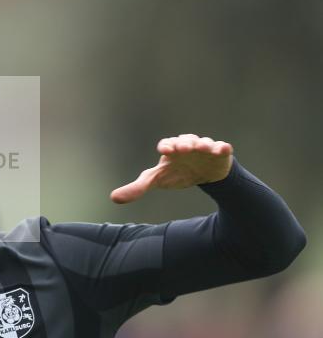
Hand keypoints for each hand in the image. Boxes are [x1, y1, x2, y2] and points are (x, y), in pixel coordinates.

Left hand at [110, 134, 233, 203]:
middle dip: (183, 143)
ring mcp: (204, 148)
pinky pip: (221, 147)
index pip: (167, 144)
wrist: (202, 174)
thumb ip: (137, 188)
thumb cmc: (176, 173)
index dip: (166, 145)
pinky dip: (222, 147)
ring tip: (203, 147)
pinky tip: (223, 149)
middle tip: (183, 148)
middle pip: (185, 140)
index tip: (166, 150)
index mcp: (171, 150)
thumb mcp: (157, 180)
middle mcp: (187, 145)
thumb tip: (113, 198)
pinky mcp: (219, 152)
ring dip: (203, 143)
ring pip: (203, 142)